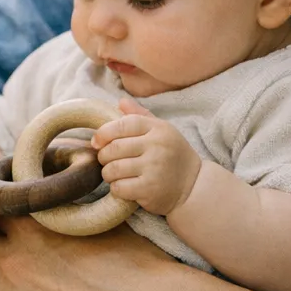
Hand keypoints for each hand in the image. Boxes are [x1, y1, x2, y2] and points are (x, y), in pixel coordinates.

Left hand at [91, 98, 200, 216]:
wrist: (194, 186)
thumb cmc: (173, 155)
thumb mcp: (162, 131)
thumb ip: (141, 116)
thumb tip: (120, 101)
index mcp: (158, 128)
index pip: (122, 124)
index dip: (103, 133)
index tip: (96, 142)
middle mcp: (157, 146)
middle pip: (113, 148)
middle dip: (103, 156)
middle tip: (107, 161)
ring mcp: (154, 168)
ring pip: (113, 169)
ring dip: (108, 174)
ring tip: (114, 174)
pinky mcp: (150, 189)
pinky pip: (119, 187)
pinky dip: (116, 188)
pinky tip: (124, 186)